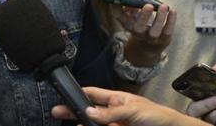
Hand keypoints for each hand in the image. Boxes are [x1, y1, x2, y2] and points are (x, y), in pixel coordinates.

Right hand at [51, 86, 205, 125]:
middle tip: (57, 112)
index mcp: (117, 99)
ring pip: (94, 124)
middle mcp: (114, 113)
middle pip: (90, 111)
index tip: (65, 94)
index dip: (80, 93)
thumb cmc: (158, 116)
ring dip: (82, 124)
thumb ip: (110, 113)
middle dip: (74, 111)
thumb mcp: (133, 111)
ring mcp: (117, 125)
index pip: (94, 94)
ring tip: (72, 124)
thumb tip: (89, 112)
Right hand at [116, 4, 176, 65]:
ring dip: (159, 18)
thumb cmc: (139, 26)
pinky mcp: (164, 39)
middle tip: (148, 5)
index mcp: (127, 24)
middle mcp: (138, 33)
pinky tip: (172, 10)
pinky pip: (168, 31)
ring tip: (163, 5)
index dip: (117, 7)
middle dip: (143, 17)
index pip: (119, 16)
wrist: (148, 48)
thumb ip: (129, 5)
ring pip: (155, 31)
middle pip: (138, 27)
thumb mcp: (131, 16)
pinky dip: (171, 21)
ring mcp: (151, 38)